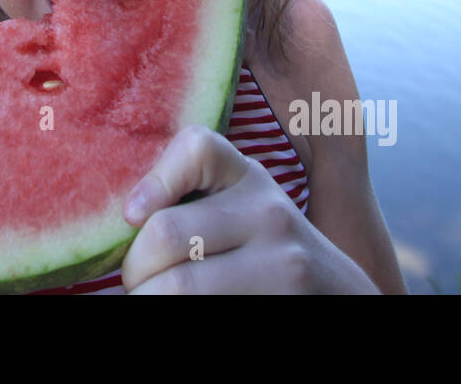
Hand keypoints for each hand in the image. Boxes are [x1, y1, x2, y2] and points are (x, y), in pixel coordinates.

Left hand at [120, 125, 379, 293]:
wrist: (338, 293)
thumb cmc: (265, 250)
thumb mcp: (240, 208)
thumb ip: (193, 203)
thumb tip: (121, 224)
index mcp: (246, 176)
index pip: (196, 147)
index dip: (154, 180)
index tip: (133, 216)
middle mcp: (268, 212)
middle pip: (165, 232)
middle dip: (134, 269)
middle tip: (137, 282)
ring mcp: (280, 261)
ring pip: (178, 284)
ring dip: (147, 298)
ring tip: (152, 297)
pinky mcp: (281, 301)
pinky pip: (202, 309)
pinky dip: (170, 313)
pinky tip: (173, 309)